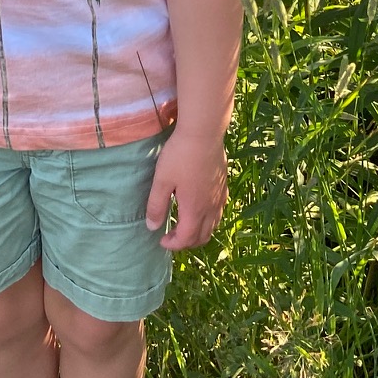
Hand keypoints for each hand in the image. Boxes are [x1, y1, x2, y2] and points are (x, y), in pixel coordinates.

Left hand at [145, 130, 228, 250]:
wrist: (204, 132)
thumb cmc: (180, 156)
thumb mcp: (162, 181)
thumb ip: (156, 206)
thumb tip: (153, 228)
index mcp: (194, 210)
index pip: (186, 238)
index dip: (173, 244)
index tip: (161, 240)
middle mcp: (210, 207)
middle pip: (202, 236)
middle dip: (186, 242)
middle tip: (172, 235)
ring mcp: (220, 197)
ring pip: (213, 225)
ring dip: (199, 232)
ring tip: (185, 225)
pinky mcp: (224, 185)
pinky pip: (219, 212)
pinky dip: (209, 220)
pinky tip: (201, 208)